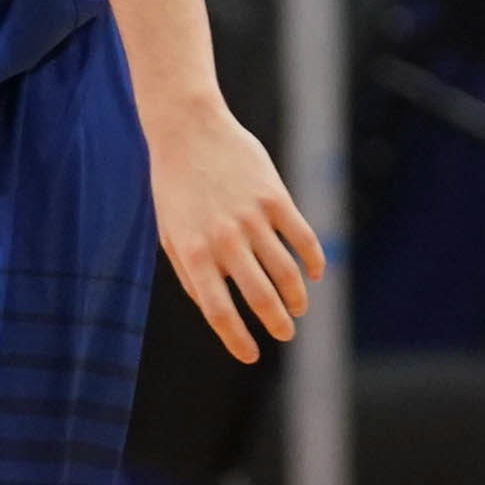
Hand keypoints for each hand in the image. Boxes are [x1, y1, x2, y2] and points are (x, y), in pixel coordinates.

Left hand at [153, 110, 325, 363]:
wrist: (188, 129)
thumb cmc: (175, 187)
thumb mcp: (171, 233)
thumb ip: (190, 273)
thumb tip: (215, 309)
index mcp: (193, 253)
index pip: (219, 311)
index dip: (237, 339)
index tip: (251, 355)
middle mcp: (224, 240)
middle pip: (260, 297)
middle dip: (277, 323)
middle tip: (286, 334)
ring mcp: (252, 218)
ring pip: (286, 272)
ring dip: (297, 297)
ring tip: (298, 308)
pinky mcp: (275, 197)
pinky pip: (302, 238)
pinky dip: (313, 261)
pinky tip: (314, 274)